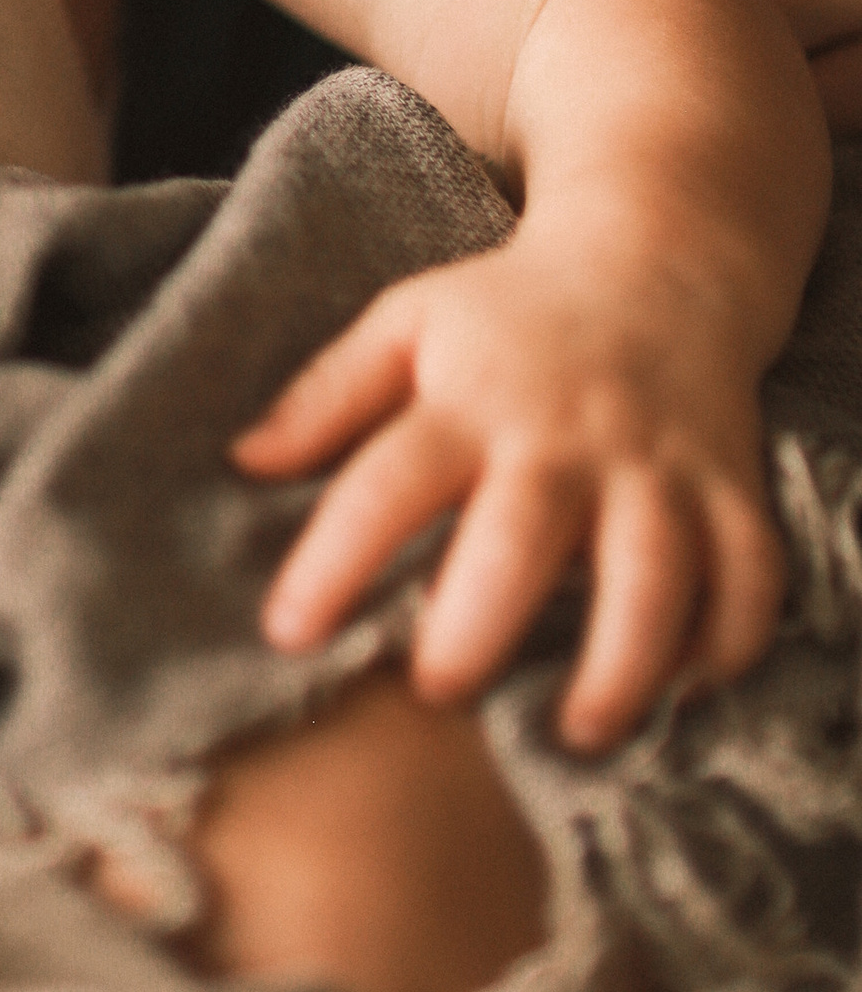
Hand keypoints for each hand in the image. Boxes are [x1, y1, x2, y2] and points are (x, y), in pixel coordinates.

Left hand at [232, 233, 781, 750]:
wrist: (656, 261)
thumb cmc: (509, 313)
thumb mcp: (406, 323)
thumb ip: (327, 395)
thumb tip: (242, 460)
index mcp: (469, 400)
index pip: (389, 483)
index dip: (334, 561)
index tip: (287, 633)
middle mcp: (564, 438)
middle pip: (522, 538)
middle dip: (480, 624)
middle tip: (436, 691)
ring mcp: (657, 467)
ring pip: (653, 574)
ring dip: (621, 662)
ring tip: (577, 731)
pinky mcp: (732, 490)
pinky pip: (750, 577)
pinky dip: (730, 642)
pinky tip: (687, 692)